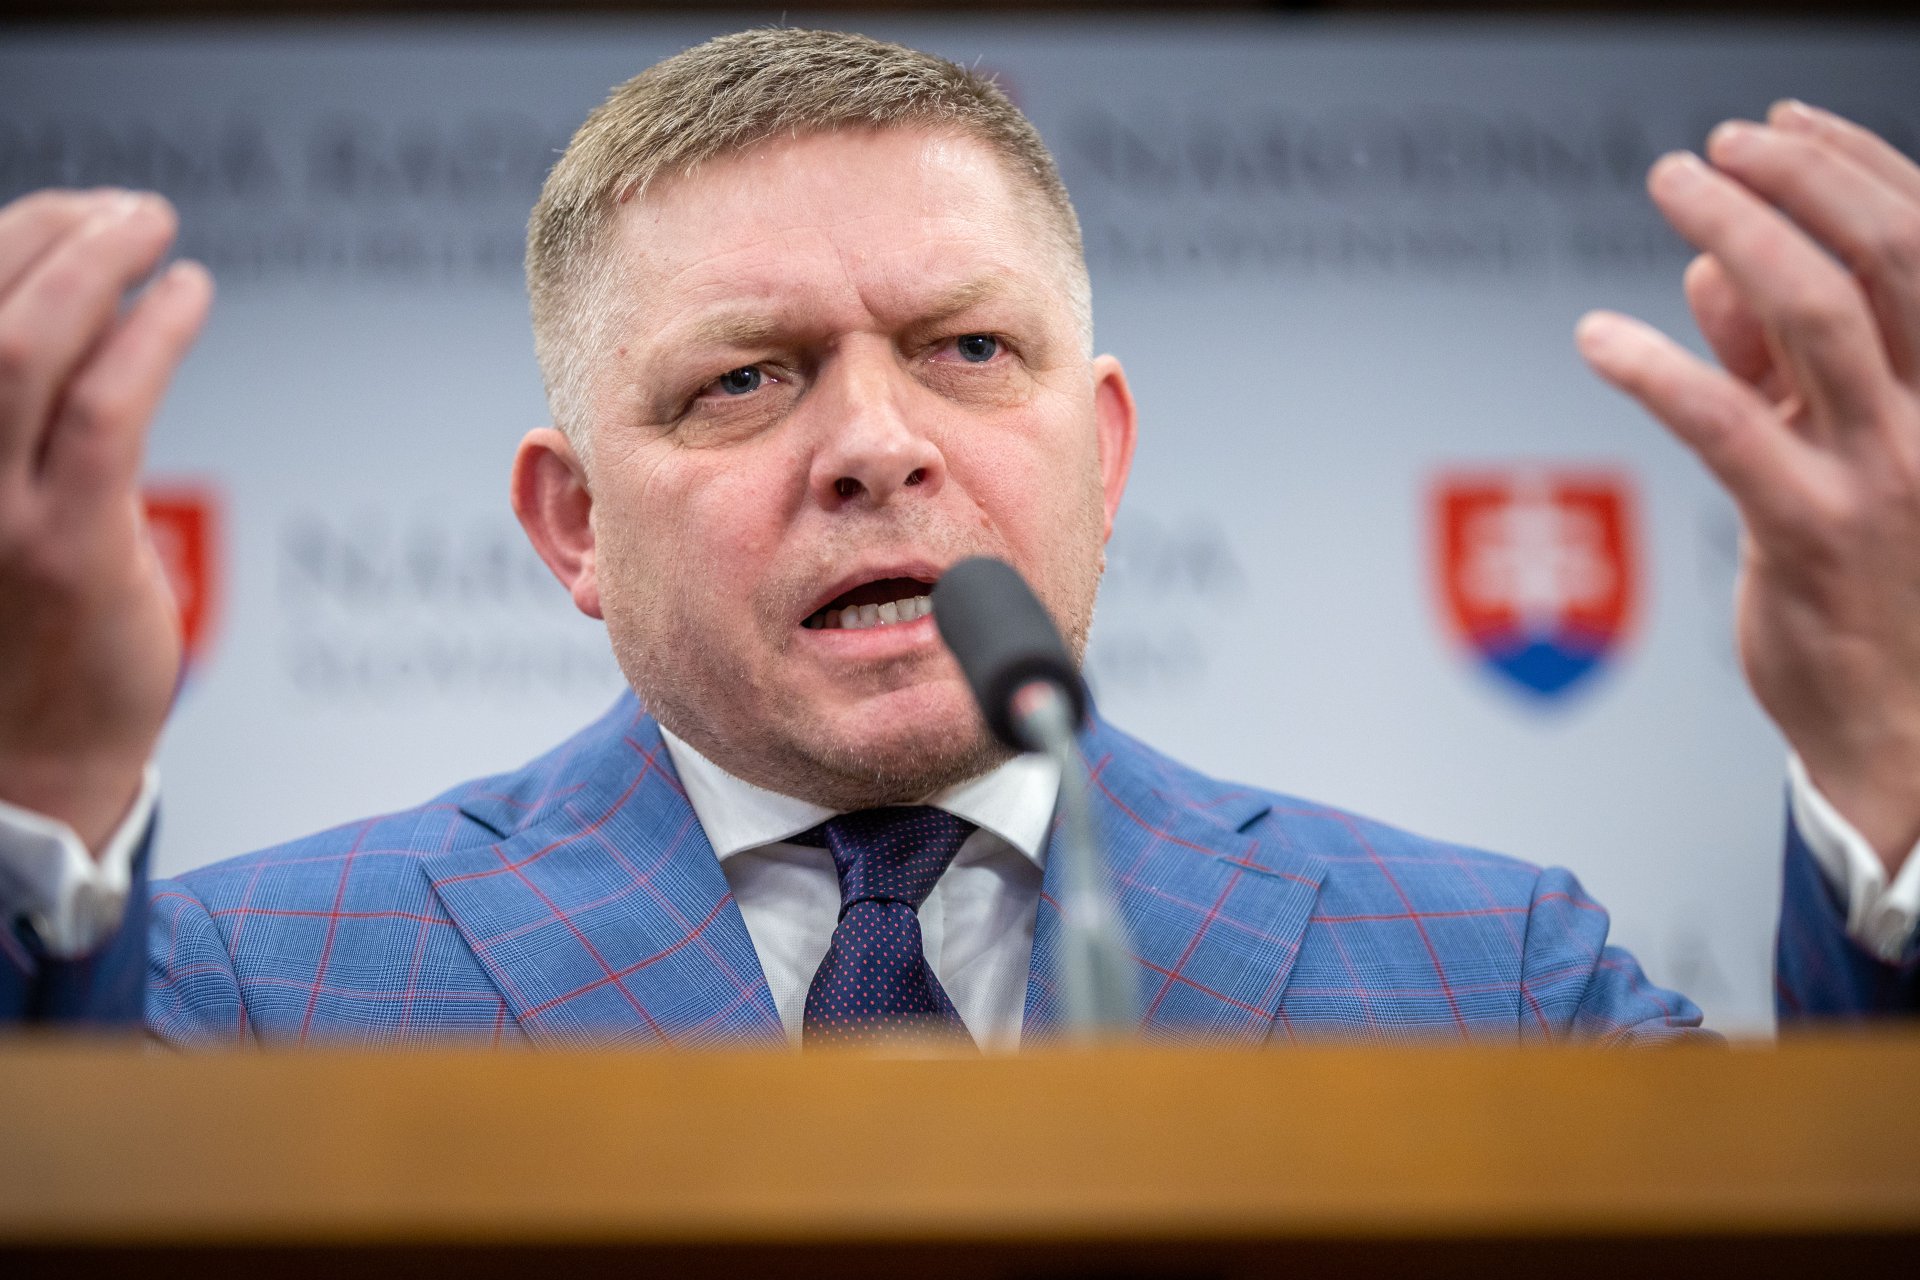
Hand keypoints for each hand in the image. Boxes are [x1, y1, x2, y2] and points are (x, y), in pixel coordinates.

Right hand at [0, 190, 211, 853]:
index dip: (4, 238)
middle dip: (49, 231)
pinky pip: (106, 410)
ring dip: (95, 265)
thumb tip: (76, 314)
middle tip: (127, 210)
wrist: (26, 767)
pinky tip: (188, 296)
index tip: (67, 209)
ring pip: (25, 343)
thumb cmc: (13, 634)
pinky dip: (151, 335)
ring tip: (155, 232)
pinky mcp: (60, 546)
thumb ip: (17, 424)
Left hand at [1577, 102, 1919, 877]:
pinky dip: (1656, 368)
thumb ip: (1782, 364)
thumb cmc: (1872, 583)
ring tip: (1670, 190)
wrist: (1904, 724)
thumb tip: (1711, 276)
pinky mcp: (1809, 534)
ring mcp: (1883, 473)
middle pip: (1886, 257)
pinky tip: (1598, 337)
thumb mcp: (1839, 451)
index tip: (1777, 126)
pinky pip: (1727, 426)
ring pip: (1814, 318)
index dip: (1852, 167)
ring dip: (1733, 235)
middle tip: (1712, 148)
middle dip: (1796, 180)